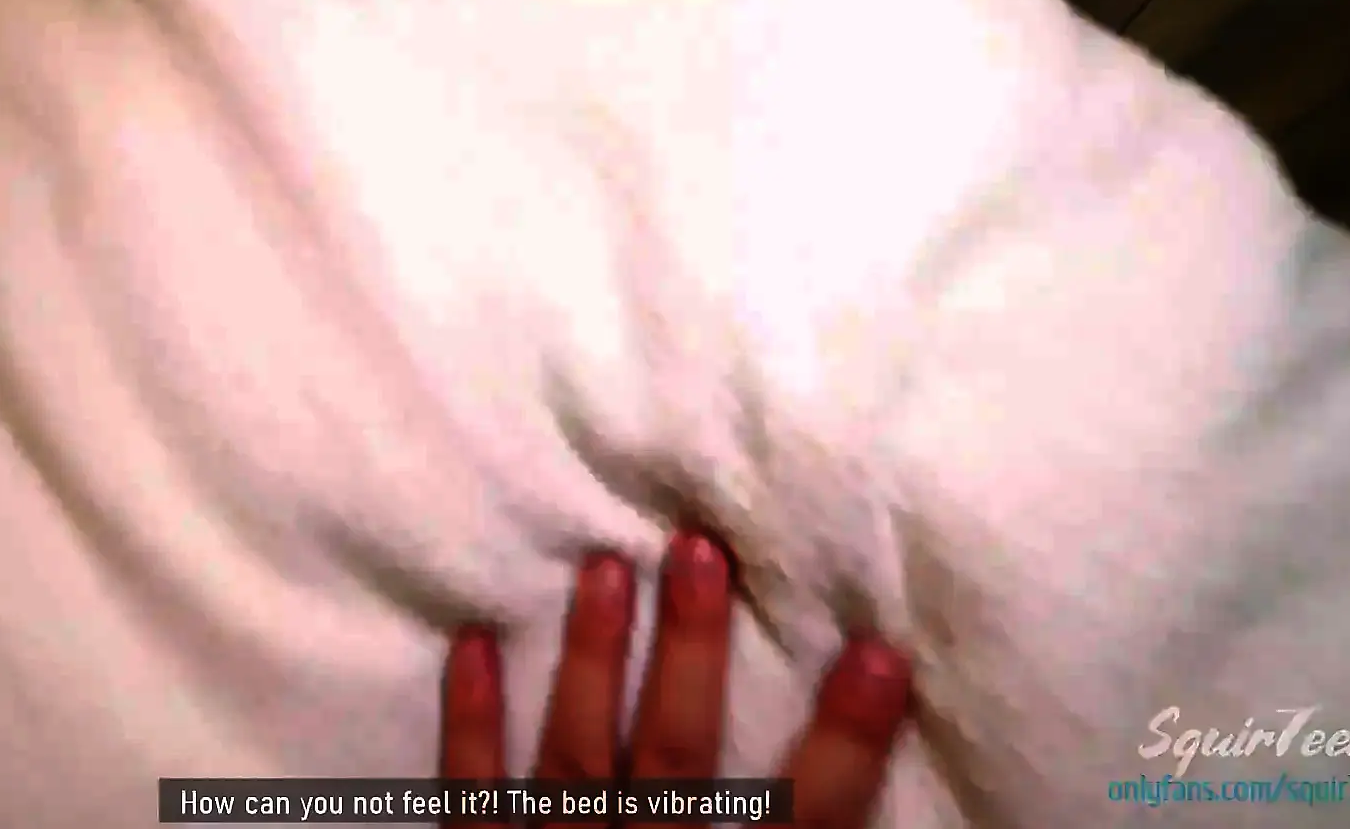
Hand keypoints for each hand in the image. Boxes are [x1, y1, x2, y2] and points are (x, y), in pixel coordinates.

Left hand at [440, 529, 912, 827]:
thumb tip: (865, 703)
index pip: (808, 815)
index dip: (845, 738)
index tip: (880, 650)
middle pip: (674, 754)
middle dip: (689, 653)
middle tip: (700, 547)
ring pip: (574, 753)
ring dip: (589, 658)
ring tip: (602, 565)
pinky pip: (471, 794)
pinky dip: (468, 722)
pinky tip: (470, 642)